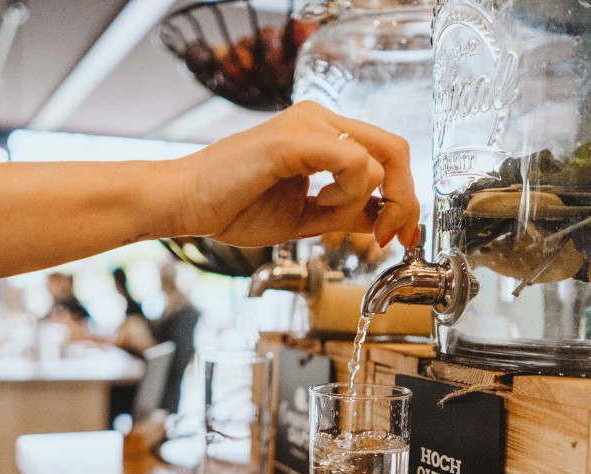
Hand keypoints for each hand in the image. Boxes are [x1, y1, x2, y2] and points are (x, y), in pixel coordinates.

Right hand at [168, 101, 420, 248]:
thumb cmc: (233, 207)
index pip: (386, 155)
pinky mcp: (294, 139)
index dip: (403, 196)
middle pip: (394, 151)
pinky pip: (352, 164)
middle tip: (390, 236)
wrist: (186, 204)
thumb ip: (346, 212)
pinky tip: (319, 204)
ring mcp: (308, 123)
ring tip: (323, 214)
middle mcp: (319, 119)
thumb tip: (382, 220)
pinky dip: (347, 195)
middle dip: (403, 201)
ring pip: (379, 160)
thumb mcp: (307, 217)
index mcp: (322, 134)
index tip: (400, 235)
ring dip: (360, 204)